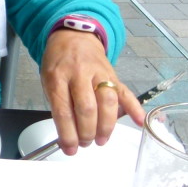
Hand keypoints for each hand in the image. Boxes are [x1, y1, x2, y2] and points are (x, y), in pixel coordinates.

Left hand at [39, 30, 144, 154]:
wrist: (73, 38)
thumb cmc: (58, 64)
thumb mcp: (48, 82)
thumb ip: (59, 106)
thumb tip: (68, 137)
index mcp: (57, 77)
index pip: (63, 110)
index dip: (67, 134)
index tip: (70, 149)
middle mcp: (79, 74)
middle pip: (87, 108)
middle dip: (87, 132)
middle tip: (86, 143)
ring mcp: (98, 73)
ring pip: (107, 101)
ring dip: (106, 126)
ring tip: (101, 140)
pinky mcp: (113, 74)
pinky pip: (125, 92)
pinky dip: (134, 107)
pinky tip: (139, 121)